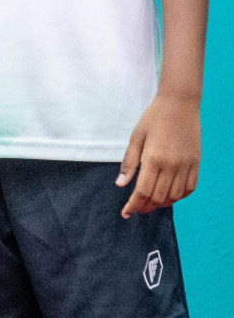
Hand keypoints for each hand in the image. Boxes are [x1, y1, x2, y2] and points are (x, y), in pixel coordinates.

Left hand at [118, 92, 199, 216]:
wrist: (179, 105)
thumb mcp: (136, 137)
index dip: (134, 205)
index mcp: (154, 159)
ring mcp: (186, 166)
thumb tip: (120, 184)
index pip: (143, 191)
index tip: (126, 212)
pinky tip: (169, 196)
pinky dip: (178, 196)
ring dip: (161, 203)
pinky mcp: (196, 164)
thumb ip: (130, 162)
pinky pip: (189, 188)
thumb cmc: (153, 118)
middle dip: (145, 206)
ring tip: (149, 203)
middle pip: (158, 197)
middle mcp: (172, 166)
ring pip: (174, 196)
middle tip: (135, 209)